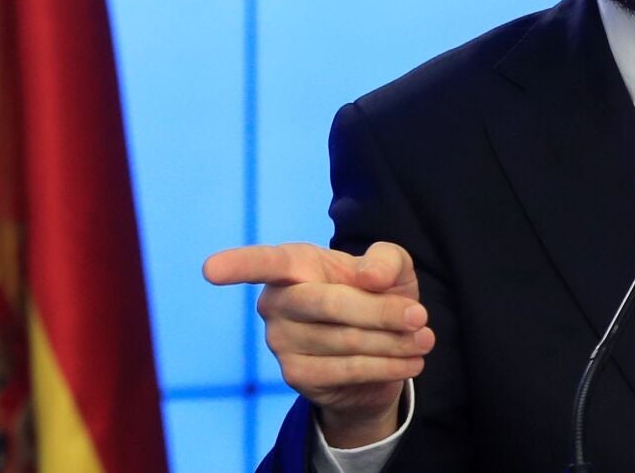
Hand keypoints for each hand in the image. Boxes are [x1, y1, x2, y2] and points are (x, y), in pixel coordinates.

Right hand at [203, 241, 434, 447]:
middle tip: (420, 316)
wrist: (381, 350)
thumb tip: (368, 278)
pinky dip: (386, 366)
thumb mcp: (393, 269)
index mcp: (293, 264)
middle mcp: (276, 301)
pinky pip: (346, 370)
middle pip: (330, 304)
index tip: (210, 270)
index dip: (237, 266)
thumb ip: (386, 261)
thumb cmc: (378, 294)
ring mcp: (280, 341)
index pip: (263, 263)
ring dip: (393, 342)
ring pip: (344, 340)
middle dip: (382, 311)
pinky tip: (410, 360)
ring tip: (424, 339)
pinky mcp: (295, 375)